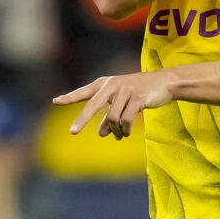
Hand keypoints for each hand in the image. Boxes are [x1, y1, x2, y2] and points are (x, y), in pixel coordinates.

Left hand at [52, 70, 176, 139]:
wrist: (164, 82)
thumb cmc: (140, 91)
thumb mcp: (122, 103)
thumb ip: (109, 117)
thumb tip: (102, 134)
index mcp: (106, 83)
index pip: (84, 92)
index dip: (70, 97)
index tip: (55, 101)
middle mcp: (113, 85)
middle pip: (93, 105)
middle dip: (82, 119)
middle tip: (72, 132)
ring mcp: (126, 90)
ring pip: (113, 117)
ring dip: (115, 130)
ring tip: (119, 136)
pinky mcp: (138, 98)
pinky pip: (126, 119)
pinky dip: (125, 130)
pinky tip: (126, 133)